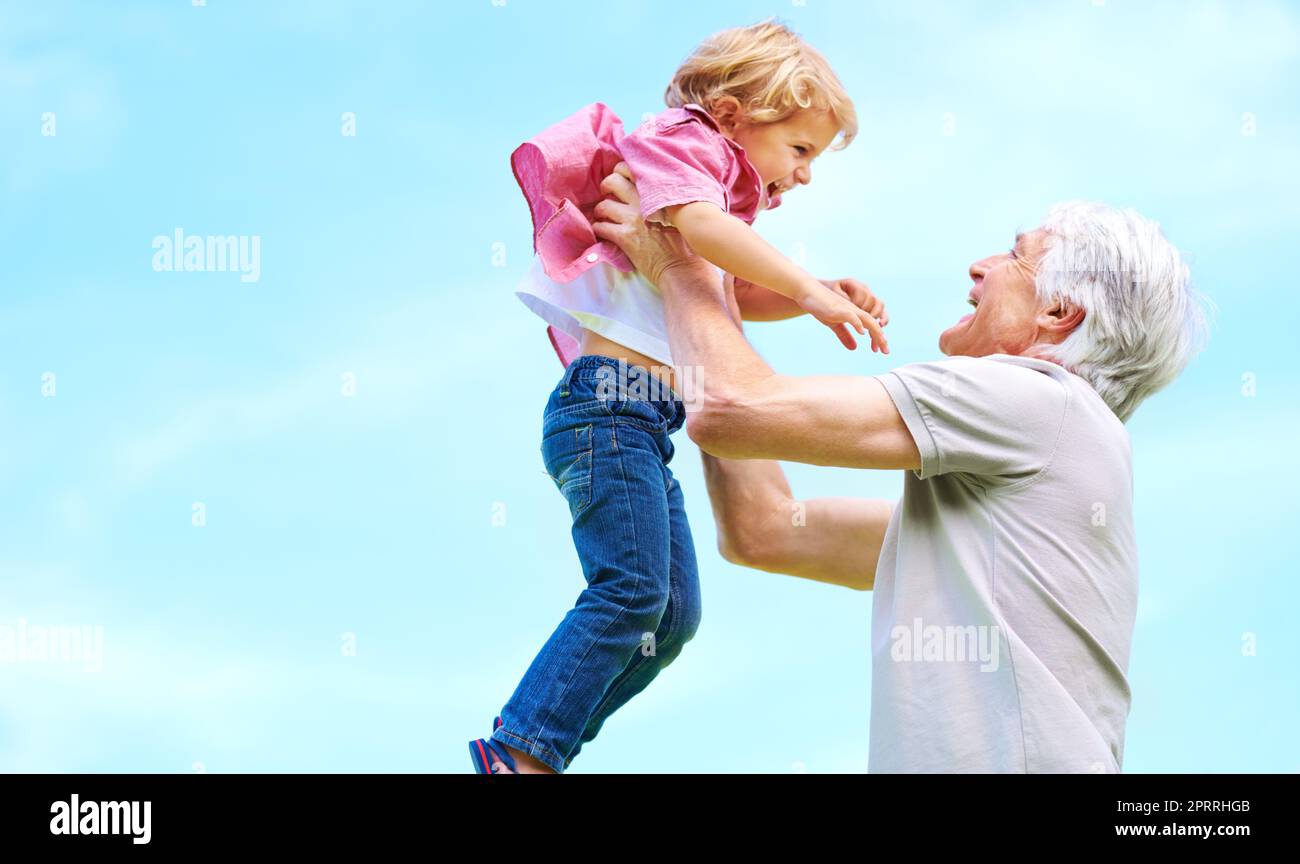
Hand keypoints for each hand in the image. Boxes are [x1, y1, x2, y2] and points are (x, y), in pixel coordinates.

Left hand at [591, 162, 713, 288]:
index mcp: (658, 194)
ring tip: (604, 217)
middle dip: (606, 187)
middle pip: (613, 181)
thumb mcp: (681, 216)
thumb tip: (663, 195)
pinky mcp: (624, 238)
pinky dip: (598, 229)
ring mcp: (632, 220)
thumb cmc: (687, 245)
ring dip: (600, 211)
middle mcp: (643, 203)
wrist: (682, 268)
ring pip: (603, 205)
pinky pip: (600, 227)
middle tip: (607, 195)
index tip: (621, 179)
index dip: (622, 172)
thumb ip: (669, 202)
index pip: (633, 170)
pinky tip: (604, 234)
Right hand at [798, 280, 889, 353]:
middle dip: (881, 338)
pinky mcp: (838, 308)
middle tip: (886, 352)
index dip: (877, 338)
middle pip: (873, 324)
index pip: (871, 326)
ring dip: (875, 331)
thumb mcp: (833, 324)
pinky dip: (858, 324)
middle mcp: (855, 310)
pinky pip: (851, 316)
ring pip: (867, 319)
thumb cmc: (820, 306)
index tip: (882, 351)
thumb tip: (854, 348)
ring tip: (881, 342)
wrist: (808, 291)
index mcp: (855, 314)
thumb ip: (844, 335)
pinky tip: (862, 332)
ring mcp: (847, 309)